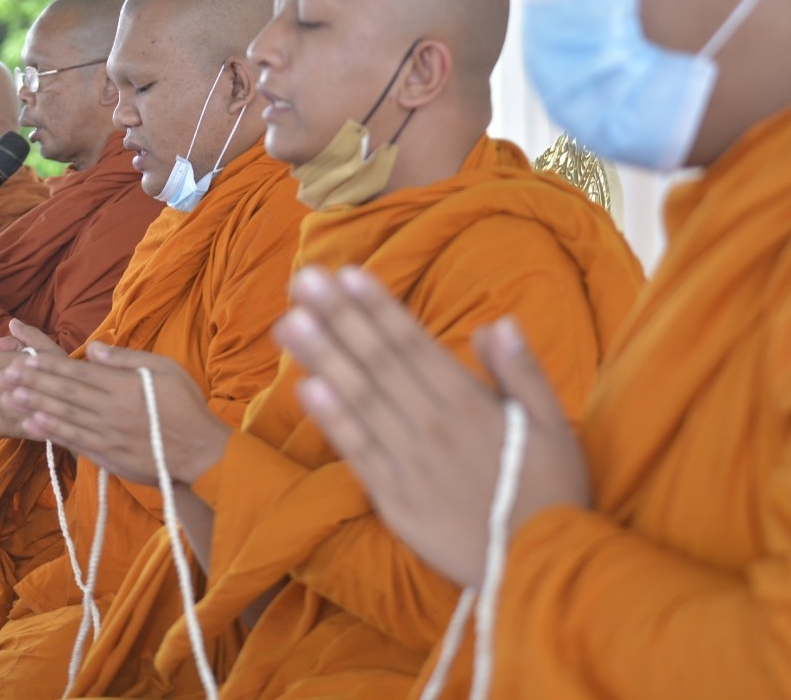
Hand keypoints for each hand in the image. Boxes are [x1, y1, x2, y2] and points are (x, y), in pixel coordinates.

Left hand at [0, 342, 229, 485]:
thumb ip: (128, 359)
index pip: (78, 373)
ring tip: (8, 396)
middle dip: (32, 383)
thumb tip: (94, 348)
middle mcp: (111, 410)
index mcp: (124, 387)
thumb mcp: (166, 370)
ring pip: (64, 417)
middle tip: (4, 374)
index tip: (24, 358)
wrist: (201, 455)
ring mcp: (107, 435)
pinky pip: (74, 442)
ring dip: (33, 406)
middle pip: (65, 393)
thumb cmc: (186, 408)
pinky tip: (32, 425)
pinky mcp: (108, 457)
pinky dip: (52, 433)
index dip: (48, 366)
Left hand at [273, 265, 590, 587]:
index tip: (347, 273)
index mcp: (471, 404)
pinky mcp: (395, 499)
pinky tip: (305, 388)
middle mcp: (435, 426)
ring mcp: (410, 463)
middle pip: (379, 362)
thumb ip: (522, 372)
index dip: (379, 307)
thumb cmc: (550, 493)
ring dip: (322, 358)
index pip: (415, 343)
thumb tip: (498, 322)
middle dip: (339, 318)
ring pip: (360, 400)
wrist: (541, 570)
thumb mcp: (556, 426)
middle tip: (304, 280)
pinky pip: (358, 453)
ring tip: (288, 321)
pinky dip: (332, 420)